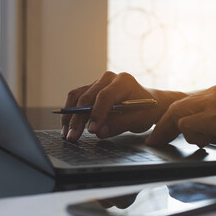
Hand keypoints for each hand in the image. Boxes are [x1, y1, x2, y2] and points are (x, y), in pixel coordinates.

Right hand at [62, 71, 185, 140]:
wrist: (148, 103)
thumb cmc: (146, 111)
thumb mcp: (139, 120)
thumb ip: (121, 124)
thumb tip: (100, 132)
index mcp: (124, 81)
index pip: (105, 96)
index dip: (97, 114)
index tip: (92, 130)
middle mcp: (109, 78)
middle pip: (88, 97)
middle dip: (79, 119)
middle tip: (73, 137)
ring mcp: (99, 82)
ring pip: (78, 97)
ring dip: (70, 116)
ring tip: (67, 134)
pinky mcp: (91, 89)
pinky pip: (76, 98)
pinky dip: (70, 113)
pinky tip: (67, 127)